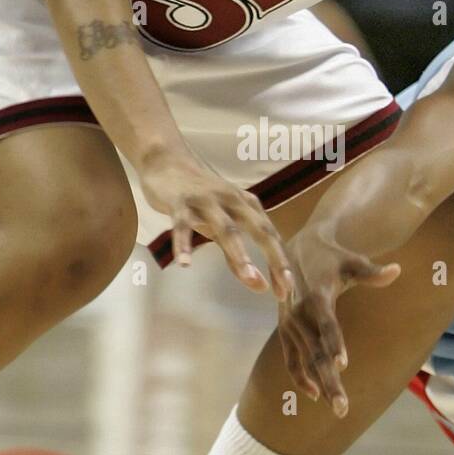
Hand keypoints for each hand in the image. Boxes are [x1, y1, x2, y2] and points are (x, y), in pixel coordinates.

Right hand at [139, 150, 295, 297]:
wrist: (168, 162)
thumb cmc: (200, 198)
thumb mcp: (221, 226)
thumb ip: (236, 255)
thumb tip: (258, 285)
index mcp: (247, 205)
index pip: (270, 236)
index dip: (280, 264)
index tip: (286, 292)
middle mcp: (232, 200)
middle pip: (258, 230)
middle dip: (273, 258)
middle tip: (282, 287)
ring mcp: (206, 200)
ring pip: (226, 228)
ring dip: (239, 253)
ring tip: (249, 278)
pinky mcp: (179, 202)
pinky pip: (182, 225)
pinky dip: (183, 244)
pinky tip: (184, 263)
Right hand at [276, 226, 400, 416]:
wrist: (294, 249)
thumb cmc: (331, 257)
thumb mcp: (352, 261)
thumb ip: (372, 272)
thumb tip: (397, 270)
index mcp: (317, 295)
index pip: (327, 323)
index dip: (335, 343)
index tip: (342, 365)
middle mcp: (299, 313)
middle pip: (317, 352)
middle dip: (330, 381)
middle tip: (343, 408)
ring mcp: (289, 325)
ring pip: (305, 362)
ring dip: (320, 386)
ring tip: (339, 409)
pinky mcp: (284, 331)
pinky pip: (291, 360)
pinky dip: (301, 377)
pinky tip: (316, 394)